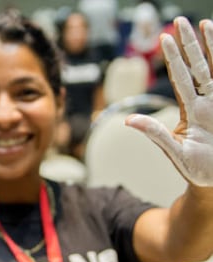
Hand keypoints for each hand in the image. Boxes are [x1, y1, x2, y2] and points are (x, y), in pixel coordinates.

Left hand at [126, 16, 212, 186]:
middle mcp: (204, 103)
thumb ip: (155, 134)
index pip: (179, 78)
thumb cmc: (197, 170)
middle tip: (180, 20)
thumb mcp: (175, 152)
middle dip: (189, 44)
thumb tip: (127, 121)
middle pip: (196, 67)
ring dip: (209, 47)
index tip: (164, 38)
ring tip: (204, 23)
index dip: (173, 58)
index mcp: (190, 112)